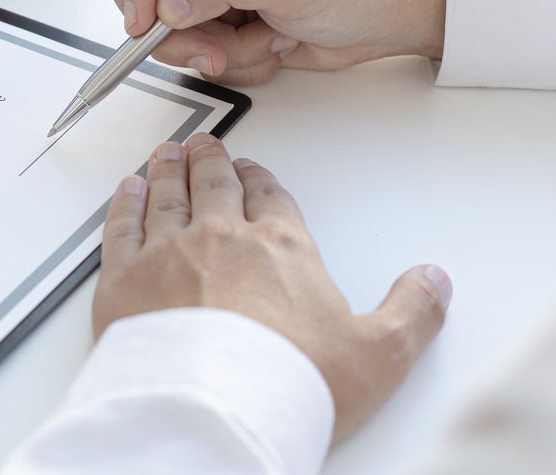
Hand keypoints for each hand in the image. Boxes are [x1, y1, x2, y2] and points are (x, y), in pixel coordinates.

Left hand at [94, 135, 451, 440]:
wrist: (214, 410)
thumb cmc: (289, 383)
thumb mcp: (379, 354)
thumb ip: (412, 312)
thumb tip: (434, 281)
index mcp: (282, 248)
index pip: (271, 198)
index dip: (262, 181)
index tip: (256, 172)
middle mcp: (220, 238)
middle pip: (214, 186)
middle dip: (212, 162)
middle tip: (205, 146)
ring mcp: (166, 254)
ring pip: (166, 196)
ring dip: (168, 171)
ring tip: (167, 154)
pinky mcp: (122, 279)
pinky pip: (120, 227)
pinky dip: (123, 204)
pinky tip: (126, 192)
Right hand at [111, 0, 446, 84]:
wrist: (389, 15)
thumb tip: (168, 4)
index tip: (147, 16)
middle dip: (177, 26)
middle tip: (212, 48)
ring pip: (165, 24)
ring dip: (212, 46)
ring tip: (263, 39)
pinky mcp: (216, 12)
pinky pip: (192, 46)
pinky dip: (231, 57)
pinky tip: (269, 41)